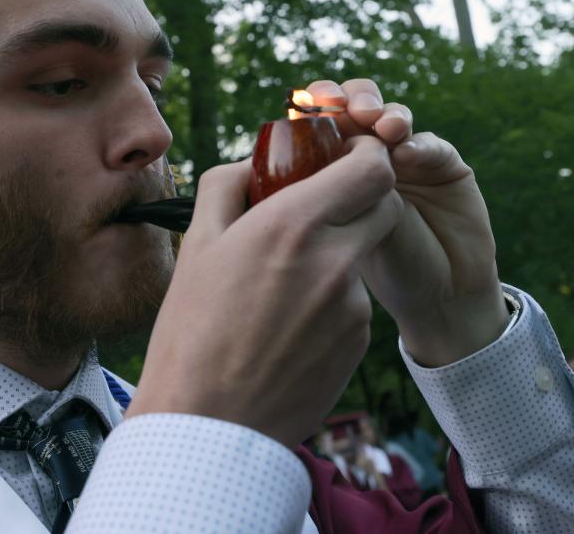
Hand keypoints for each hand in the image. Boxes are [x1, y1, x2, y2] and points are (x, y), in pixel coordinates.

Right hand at [128, 137, 401, 447]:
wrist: (208, 423)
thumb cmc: (192, 329)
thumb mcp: (197, 243)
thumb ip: (227, 185)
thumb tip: (252, 164)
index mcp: (291, 226)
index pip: (371, 168)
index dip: (366, 155)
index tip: (345, 156)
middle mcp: (334, 261)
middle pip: (384, 207)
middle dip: (361, 199)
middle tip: (318, 210)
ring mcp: (352, 307)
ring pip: (362, 257)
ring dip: (336, 254)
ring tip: (280, 287)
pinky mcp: (358, 344)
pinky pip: (353, 302)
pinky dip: (330, 299)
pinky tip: (288, 324)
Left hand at [306, 79, 508, 366]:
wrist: (435, 297)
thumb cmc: (372, 270)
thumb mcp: (329, 235)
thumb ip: (306, 198)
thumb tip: (260, 170)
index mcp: (331, 161)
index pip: (319, 116)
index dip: (313, 105)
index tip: (302, 109)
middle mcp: (369, 152)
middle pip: (357, 103)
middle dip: (351, 98)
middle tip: (346, 109)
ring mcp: (407, 155)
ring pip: (393, 116)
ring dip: (385, 115)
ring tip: (382, 129)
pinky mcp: (444, 165)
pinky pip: (432, 145)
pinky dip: (420, 145)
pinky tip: (408, 154)